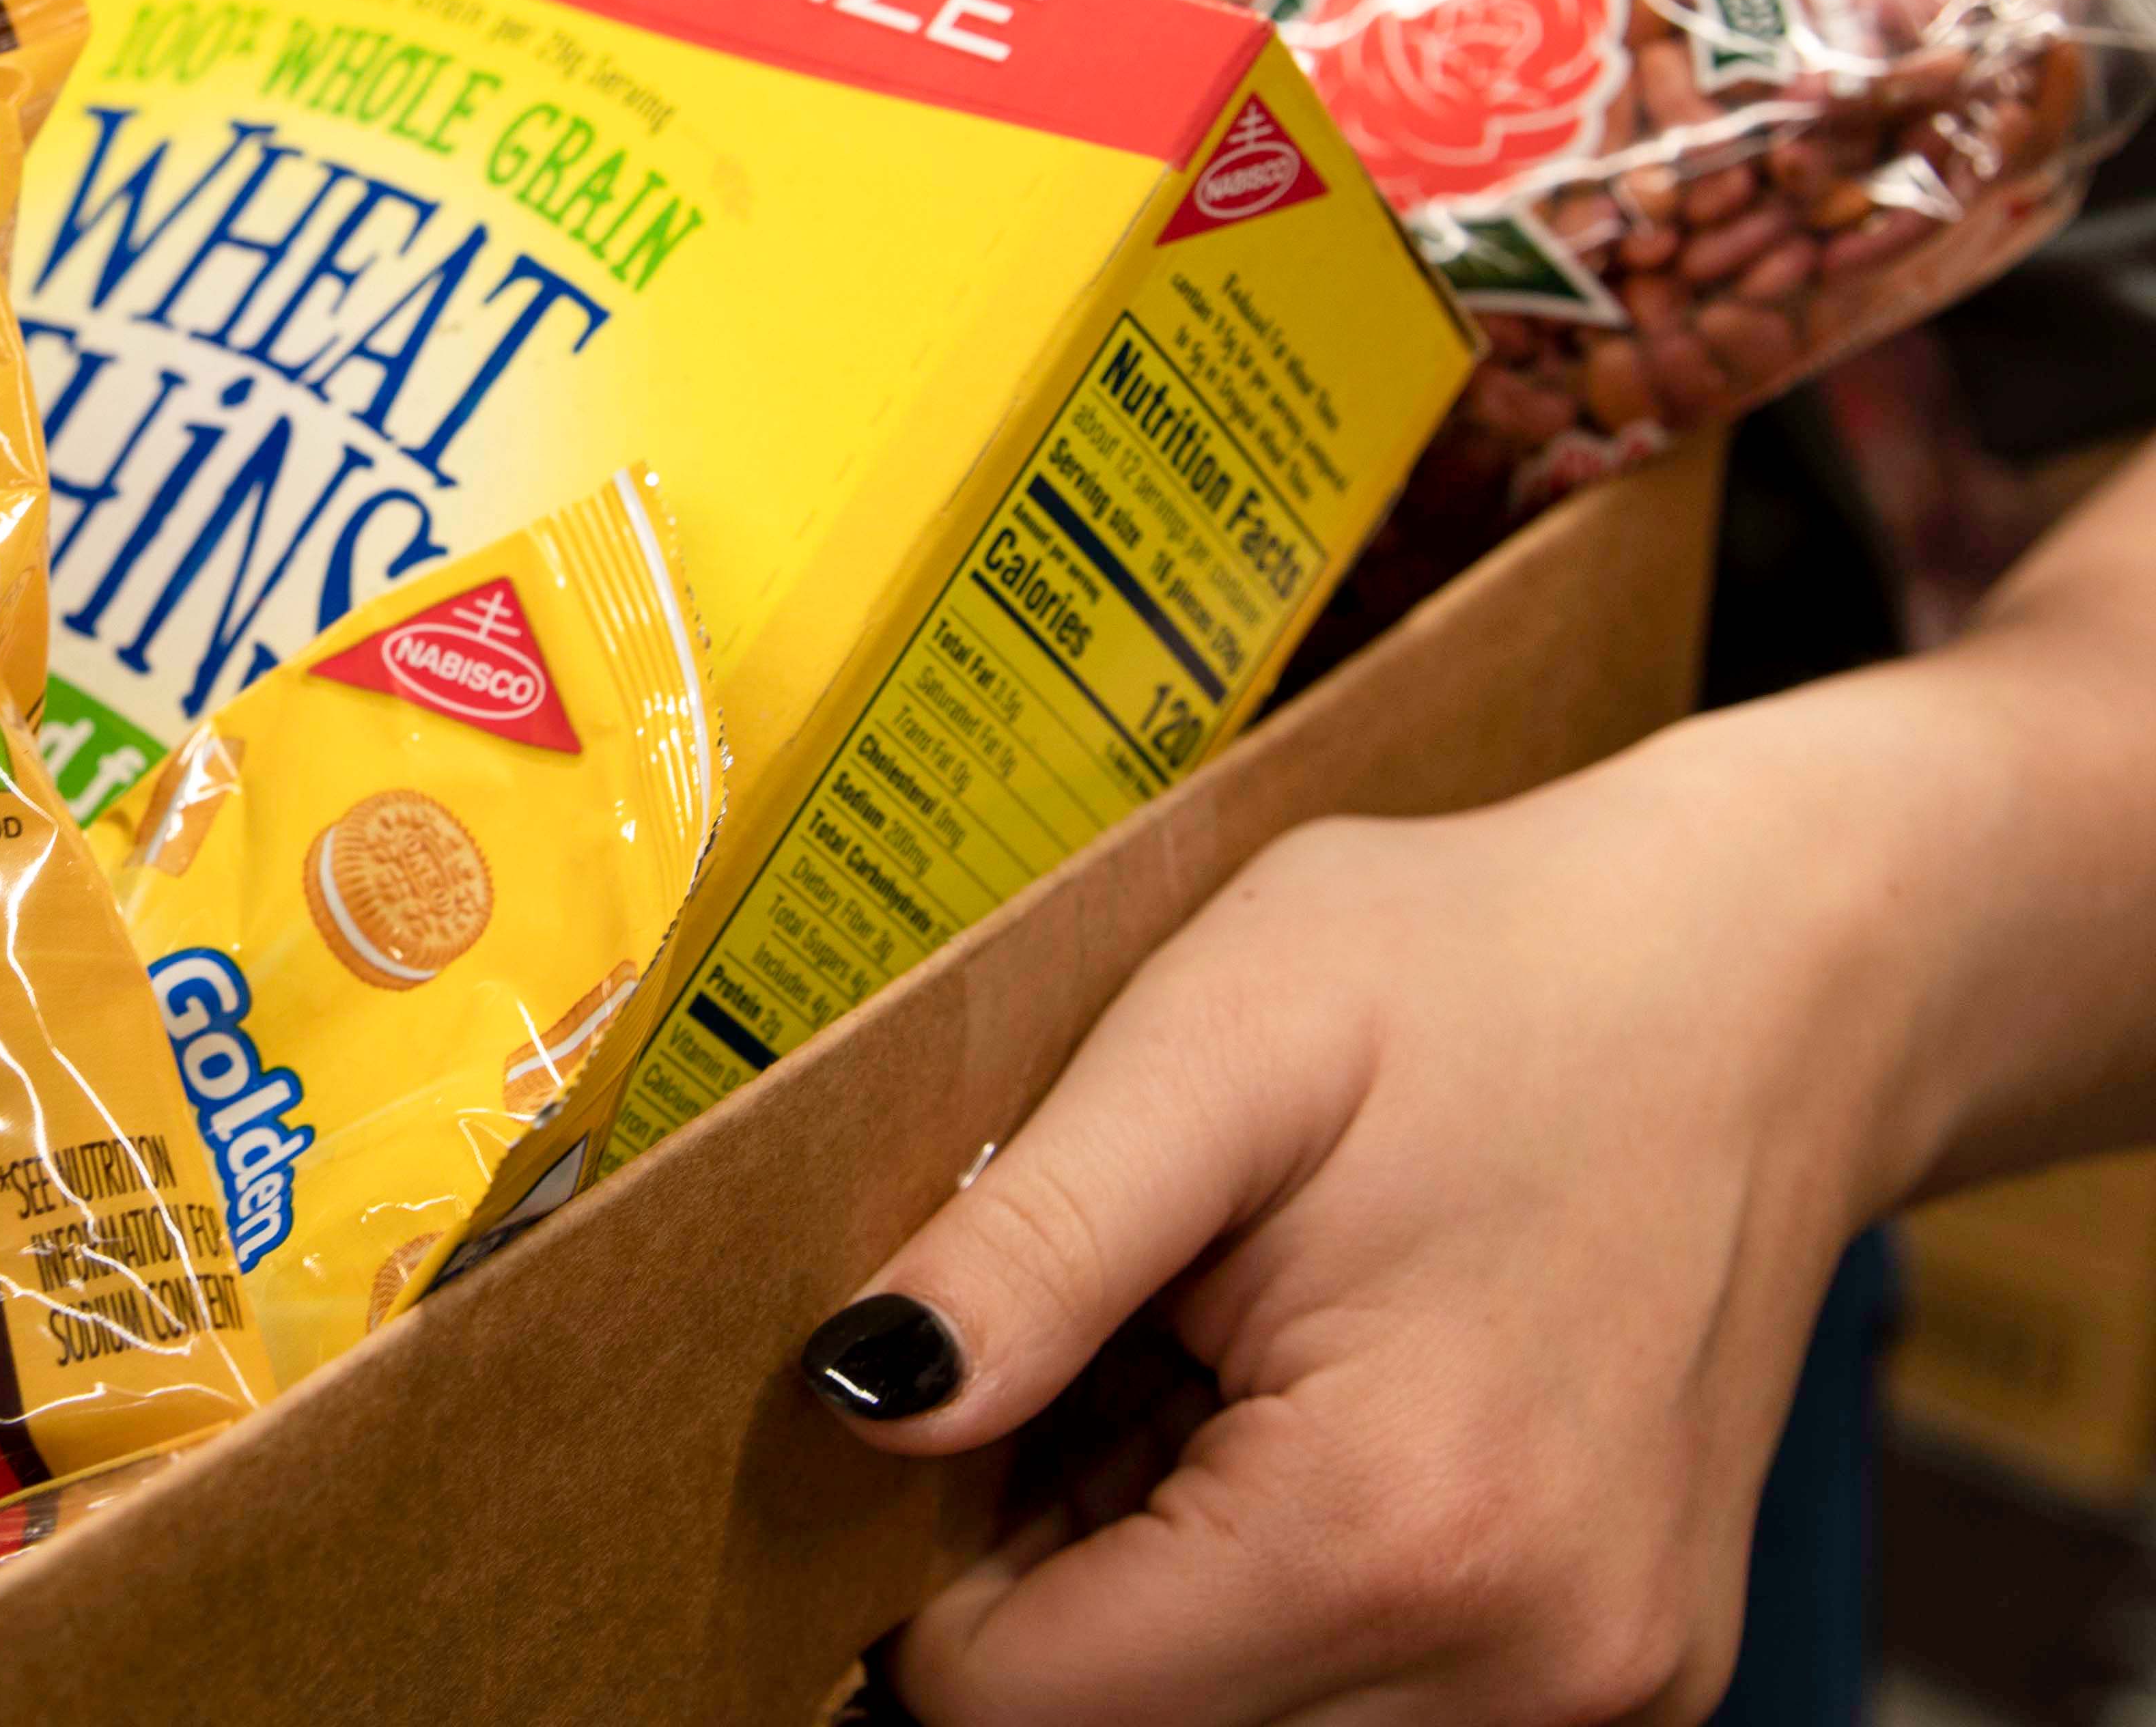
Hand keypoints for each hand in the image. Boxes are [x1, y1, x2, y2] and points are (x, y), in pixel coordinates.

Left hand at [802, 702, 1948, 1726]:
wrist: (1770, 972)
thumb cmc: (1489, 972)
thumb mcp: (1213, 1043)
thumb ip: (1026, 1246)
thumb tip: (856, 1394)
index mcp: (1399, 1528)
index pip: (1019, 1703)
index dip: (924, 1565)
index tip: (956, 1393)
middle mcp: (1525, 1666)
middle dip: (1047, 1573)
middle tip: (1100, 1353)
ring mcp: (1596, 1692)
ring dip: (1159, 1585)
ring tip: (1203, 1366)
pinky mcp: (1623, 1675)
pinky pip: (1362, 1694)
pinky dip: (1275, 1583)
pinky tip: (1296, 1407)